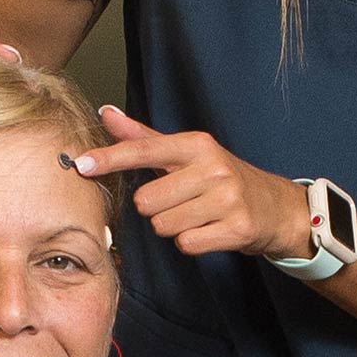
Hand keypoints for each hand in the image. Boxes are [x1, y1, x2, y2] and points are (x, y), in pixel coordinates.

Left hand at [76, 106, 311, 258]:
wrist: (275, 207)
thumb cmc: (221, 178)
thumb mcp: (186, 154)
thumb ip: (142, 138)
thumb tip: (105, 113)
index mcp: (196, 145)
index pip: (144, 150)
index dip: (110, 158)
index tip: (81, 165)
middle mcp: (213, 167)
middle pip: (147, 201)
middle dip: (156, 208)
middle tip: (181, 202)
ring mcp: (227, 198)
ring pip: (164, 226)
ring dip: (173, 227)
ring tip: (197, 216)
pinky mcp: (237, 228)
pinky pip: (187, 244)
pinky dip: (192, 242)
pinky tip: (209, 230)